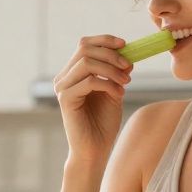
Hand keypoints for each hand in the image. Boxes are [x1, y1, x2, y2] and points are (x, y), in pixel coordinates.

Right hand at [53, 34, 133, 164]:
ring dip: (111, 70)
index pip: (85, 45)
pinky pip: (89, 82)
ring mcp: (63, 88)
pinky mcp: (66, 99)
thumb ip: (117, 73)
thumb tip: (127, 53)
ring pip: (87, 63)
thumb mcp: (114, 91)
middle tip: (128, 67)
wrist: (95, 150)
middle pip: (85, 49)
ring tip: (126, 83)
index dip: (105, 41)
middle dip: (111, 54)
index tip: (125, 45)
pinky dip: (108, 85)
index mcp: (73, 73)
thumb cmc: (103, 124)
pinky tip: (119, 95)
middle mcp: (64, 78)